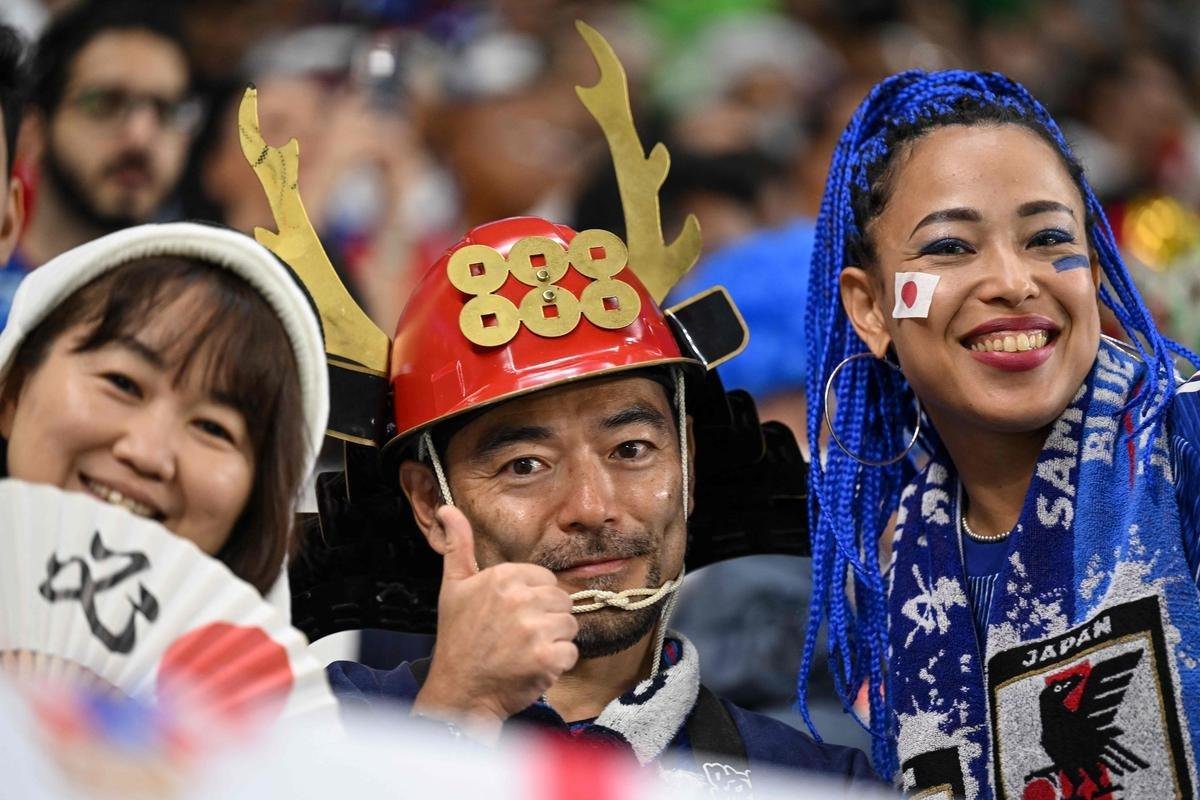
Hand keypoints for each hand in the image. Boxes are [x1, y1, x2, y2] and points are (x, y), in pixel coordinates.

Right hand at [412, 506, 577, 740]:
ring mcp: (534, 629)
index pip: (546, 580)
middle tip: (517, 638)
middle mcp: (520, 598)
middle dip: (546, 620)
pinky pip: (571, 653)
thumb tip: (447, 509)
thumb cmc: (457, 640)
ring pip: (569, 626)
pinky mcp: (546, 658)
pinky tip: (531, 668)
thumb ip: (457, 545)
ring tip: (524, 652)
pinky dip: (556, 665)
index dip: (534, 601)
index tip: (511, 617)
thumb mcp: (454, 587)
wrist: (458, 693)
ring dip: (553, 643)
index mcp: (503, 577)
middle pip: (561, 601)